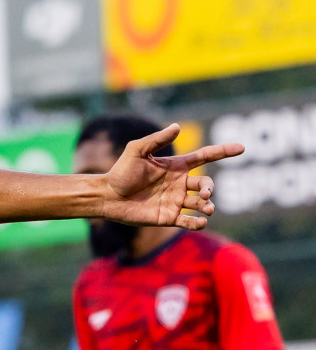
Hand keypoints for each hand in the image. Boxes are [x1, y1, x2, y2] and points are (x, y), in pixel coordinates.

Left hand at [102, 124, 242, 228]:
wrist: (107, 195)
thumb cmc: (120, 172)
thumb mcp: (137, 151)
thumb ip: (157, 140)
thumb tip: (177, 126)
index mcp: (176, 166)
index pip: (205, 156)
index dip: (223, 151)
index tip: (242, 148)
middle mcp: (179, 184)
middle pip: (206, 184)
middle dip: (210, 188)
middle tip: (204, 193)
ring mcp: (175, 201)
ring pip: (201, 204)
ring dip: (207, 206)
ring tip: (206, 208)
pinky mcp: (168, 217)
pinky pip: (189, 222)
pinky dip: (197, 223)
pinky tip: (201, 222)